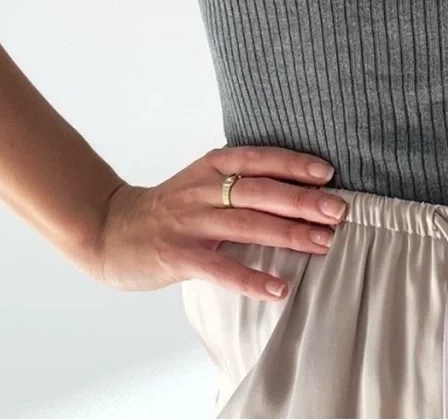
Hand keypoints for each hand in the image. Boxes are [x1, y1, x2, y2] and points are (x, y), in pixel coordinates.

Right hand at [85, 145, 347, 300]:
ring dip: (289, 235)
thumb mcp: (201, 182)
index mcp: (212, 167)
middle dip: (303, 200)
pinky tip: (280, 289)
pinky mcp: (178, 256)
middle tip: (339, 211)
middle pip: (261, 191)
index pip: (260, 158)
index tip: (328, 172)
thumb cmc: (167, 208)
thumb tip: (296, 187)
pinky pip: (221, 268)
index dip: (294, 164)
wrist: (108, 229)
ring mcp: (190, 223)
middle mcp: (204, 190)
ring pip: (248, 225)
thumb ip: (240, 181)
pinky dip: (252, 279)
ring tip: (323, 244)